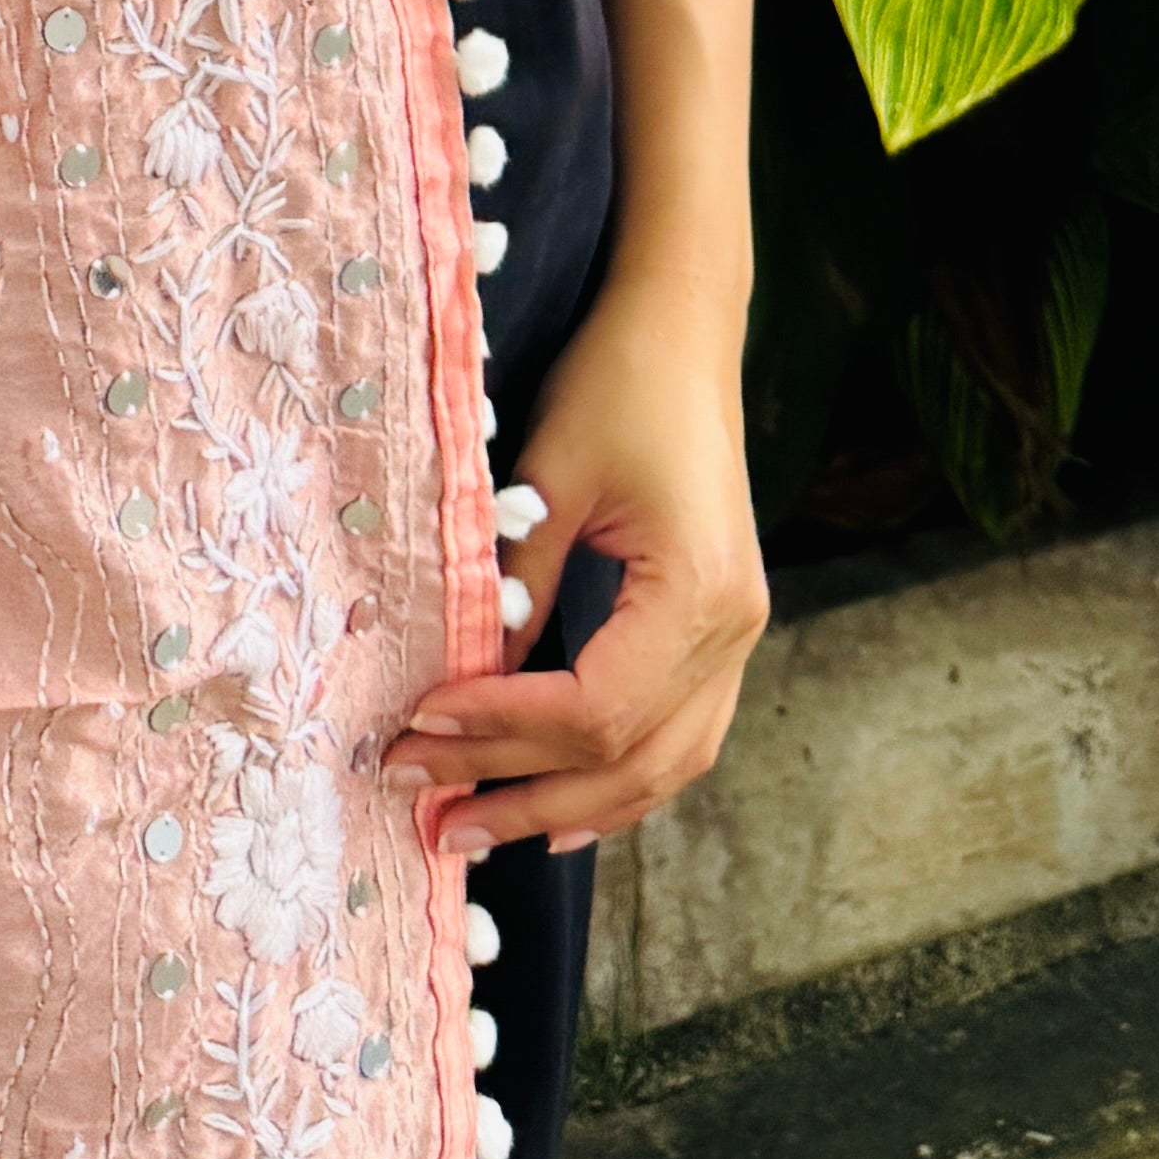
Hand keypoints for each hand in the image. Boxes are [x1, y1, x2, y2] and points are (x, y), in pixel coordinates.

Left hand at [380, 271, 767, 866]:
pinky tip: (561, 809)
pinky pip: (676, 739)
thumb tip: (456, 683)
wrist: (684, 330)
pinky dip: (617, 784)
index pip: (595, 708)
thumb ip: (514, 584)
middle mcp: (732, 633)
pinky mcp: (720, 633)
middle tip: (425, 810)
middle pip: (628, 759)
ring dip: (566, 806)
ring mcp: (736, 639)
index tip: (421, 726)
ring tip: (477, 828)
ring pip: (660, 768)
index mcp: (698, 593)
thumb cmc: (618, 382)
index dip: (504, 728)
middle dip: (520, 790)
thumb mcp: (554, 474)